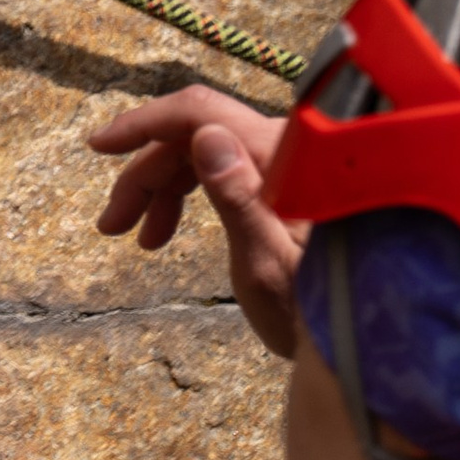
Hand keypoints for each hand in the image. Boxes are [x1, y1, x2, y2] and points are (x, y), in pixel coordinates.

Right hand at [89, 85, 303, 355]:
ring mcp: (284, 162)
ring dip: (162, 189)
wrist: (360, 347)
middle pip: (194, 136)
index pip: (200, 112)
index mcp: (282, 154)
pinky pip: (221, 170)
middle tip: (112, 225)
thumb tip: (207, 137)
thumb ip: (239, 199)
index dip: (143, 123)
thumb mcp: (269, 266)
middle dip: (146, 176)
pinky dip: (187, 196)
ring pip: (202, 153)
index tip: (99, 147)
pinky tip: (167, 232)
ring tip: (136, 238)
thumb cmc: (316, 313)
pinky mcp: (282, 182)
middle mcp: (284, 145)